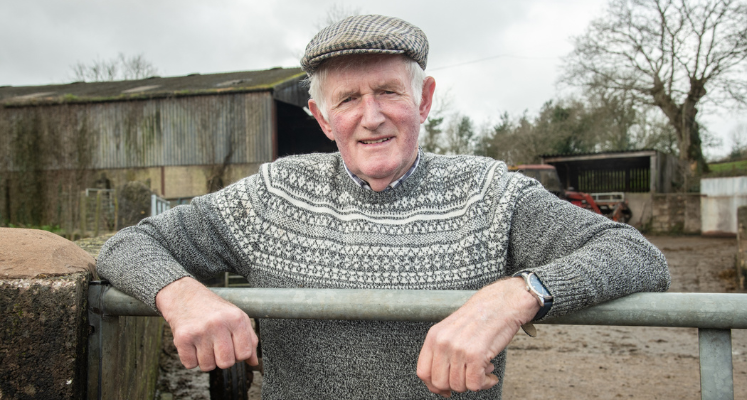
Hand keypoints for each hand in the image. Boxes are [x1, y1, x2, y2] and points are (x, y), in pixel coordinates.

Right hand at [156, 277, 258, 370]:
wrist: (184, 296)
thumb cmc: (214, 310)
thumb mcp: (237, 317)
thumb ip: (249, 339)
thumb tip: (254, 362)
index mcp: (236, 318)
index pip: (245, 353)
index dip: (239, 355)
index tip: (232, 347)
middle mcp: (219, 323)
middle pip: (226, 363)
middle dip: (222, 359)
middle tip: (216, 346)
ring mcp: (200, 331)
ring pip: (208, 366)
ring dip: (205, 360)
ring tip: (204, 343)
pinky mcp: (183, 337)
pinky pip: (190, 364)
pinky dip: (191, 359)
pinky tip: (193, 345)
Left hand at [416, 277, 538, 396]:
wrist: (503, 303)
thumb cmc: (481, 317)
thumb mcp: (452, 329)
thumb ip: (442, 351)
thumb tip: (440, 382)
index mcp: (434, 336)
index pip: (423, 372)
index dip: (434, 386)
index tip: (445, 389)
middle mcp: (443, 342)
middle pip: (439, 383)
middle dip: (456, 385)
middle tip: (469, 377)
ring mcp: (458, 349)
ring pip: (459, 386)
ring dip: (474, 383)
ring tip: (483, 369)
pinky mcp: (476, 355)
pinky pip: (475, 385)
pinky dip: (486, 384)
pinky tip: (491, 374)